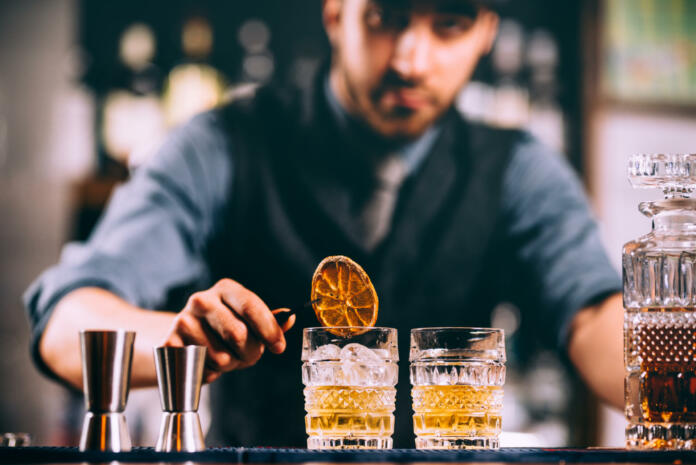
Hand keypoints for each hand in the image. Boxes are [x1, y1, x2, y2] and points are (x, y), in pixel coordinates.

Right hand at [163, 279, 295, 382]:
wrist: (184, 338)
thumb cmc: (223, 328)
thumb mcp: (248, 321)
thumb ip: (270, 321)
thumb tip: (290, 318)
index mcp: (226, 289)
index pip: (251, 306)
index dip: (269, 330)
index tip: (279, 347)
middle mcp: (202, 299)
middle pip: (238, 334)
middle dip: (250, 353)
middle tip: (247, 357)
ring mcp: (183, 320)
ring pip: (220, 356)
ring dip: (229, 365)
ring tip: (224, 358)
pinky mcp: (169, 343)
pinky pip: (201, 368)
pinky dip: (209, 373)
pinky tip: (206, 363)